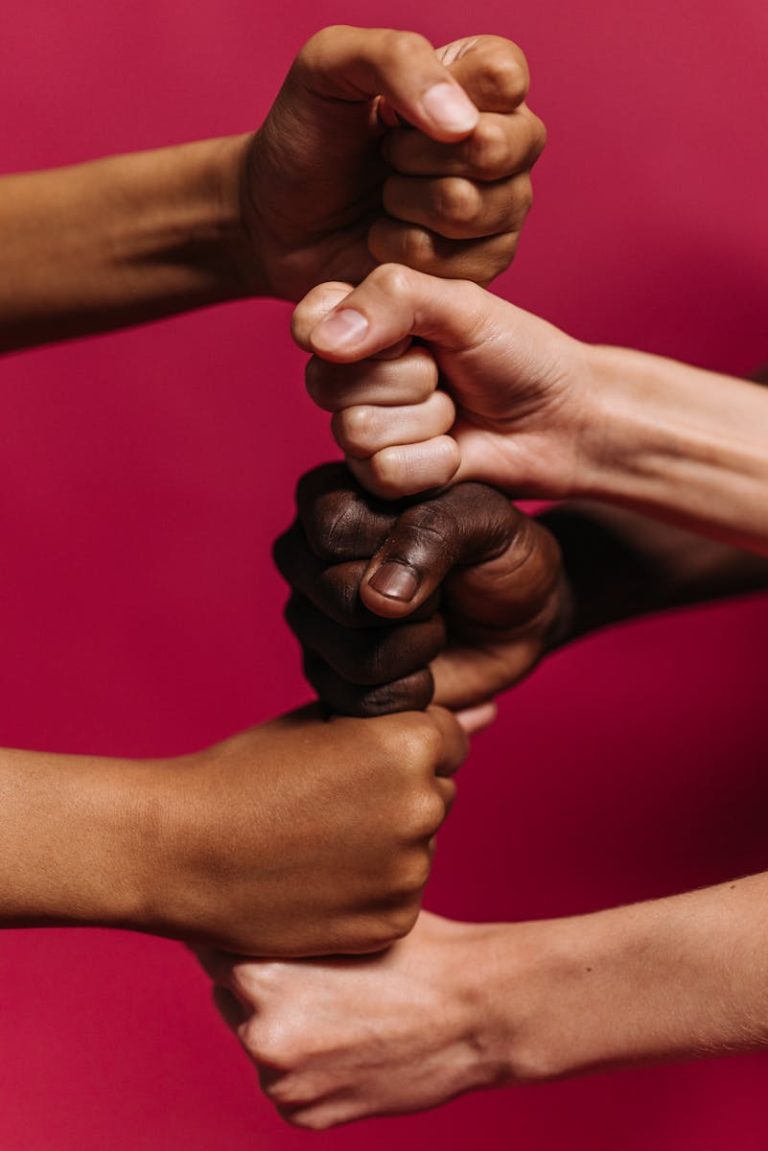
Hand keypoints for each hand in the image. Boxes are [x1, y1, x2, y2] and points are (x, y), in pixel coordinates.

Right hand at [149, 704, 465, 954]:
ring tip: (316, 841)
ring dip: (386, 842)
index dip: (399, 747)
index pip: (448, 737)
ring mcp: (410, 868)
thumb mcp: (325, 724)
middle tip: (327, 803)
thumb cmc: (246, 773)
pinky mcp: (391, 922)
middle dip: (397, 794)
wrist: (180, 851)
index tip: (351, 762)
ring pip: (419, 845)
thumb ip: (415, 719)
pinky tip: (318, 878)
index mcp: (409, 742)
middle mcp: (422, 803)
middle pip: (436, 792)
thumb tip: (492, 711)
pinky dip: (370, 889)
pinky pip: (400, 895)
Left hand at [206, 873, 767, 1127]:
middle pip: (229, 993)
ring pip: (255, 1038)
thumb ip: (282, 917)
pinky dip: (305, 1063)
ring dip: (280, 1021)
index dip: (237, 928)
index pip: (211, 945)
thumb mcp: (342, 912)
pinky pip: (284, 1081)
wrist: (475, 1012)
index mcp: (261, 977)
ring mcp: (282, 1084)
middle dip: (257, 975)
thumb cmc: (417, 951)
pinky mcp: (303, 1117)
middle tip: (311, 961)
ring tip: (338, 1001)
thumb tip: (234, 897)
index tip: (253, 917)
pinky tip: (346, 1036)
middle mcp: (260, 1036)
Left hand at [242, 27, 544, 299]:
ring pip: (477, 208)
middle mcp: (506, 143)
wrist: (275, 220)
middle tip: (384, 157)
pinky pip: (463, 263)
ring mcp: (502, 209)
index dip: (443, 97)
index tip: (394, 111)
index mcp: (481, 81)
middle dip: (418, 156)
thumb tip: (462, 123)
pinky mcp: (484, 266)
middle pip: (499, 148)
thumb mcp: (330, 67)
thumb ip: (396, 59)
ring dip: (407, 205)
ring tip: (383, 198)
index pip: (505, 76)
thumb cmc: (306, 136)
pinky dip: (407, 252)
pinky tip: (386, 239)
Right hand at [274, 464, 568, 721]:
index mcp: (330, 496)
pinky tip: (428, 669)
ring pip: (345, 655)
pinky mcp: (328, 676)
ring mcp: (311, 619)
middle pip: (333, 593)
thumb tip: (377, 597)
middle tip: (443, 591)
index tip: (440, 540)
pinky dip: (411, 690)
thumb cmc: (501, 550)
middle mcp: (306, 557)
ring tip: (437, 627)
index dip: (397, 543)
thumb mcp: (486, 519)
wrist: (525, 612)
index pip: (332, 524)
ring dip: (417, 648)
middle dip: (415, 602)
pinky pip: (355, 700)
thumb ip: (433, 532)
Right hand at [292, 265, 594, 500]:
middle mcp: (352, 375)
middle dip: (405, 379)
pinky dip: (434, 462)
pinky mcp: (384, 479)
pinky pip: (382, 473)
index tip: (411, 332)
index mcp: (361, 320)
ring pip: (354, 432)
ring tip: (456, 409)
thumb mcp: (462, 305)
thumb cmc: (518, 354)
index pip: (309, 324)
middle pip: (326, 384)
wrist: (562, 421)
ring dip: (425, 421)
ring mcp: (364, 430)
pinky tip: (458, 449)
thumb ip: (392, 299)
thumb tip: (319, 340)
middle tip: (445, 372)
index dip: (352, 332)